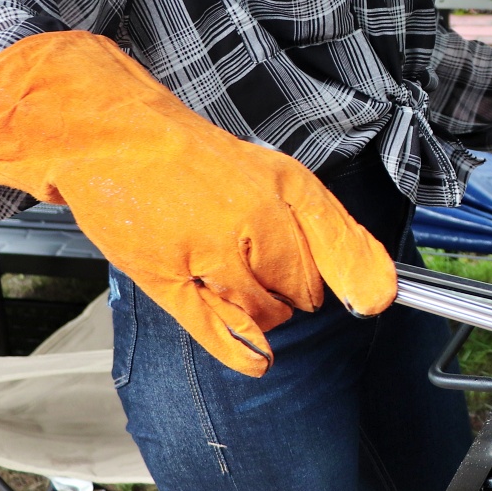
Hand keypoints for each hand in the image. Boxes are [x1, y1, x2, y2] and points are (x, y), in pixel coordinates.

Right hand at [0, 32, 395, 376]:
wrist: (111, 135)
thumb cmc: (190, 159)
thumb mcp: (273, 176)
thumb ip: (330, 233)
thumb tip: (380, 294)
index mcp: (285, 185)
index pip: (342, 246)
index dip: (361, 280)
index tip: (374, 301)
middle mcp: (255, 214)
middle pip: (303, 289)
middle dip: (293, 292)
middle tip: (267, 271)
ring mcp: (210, 247)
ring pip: (262, 312)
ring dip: (259, 313)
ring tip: (235, 280)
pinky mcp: (167, 276)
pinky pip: (218, 329)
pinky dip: (242, 349)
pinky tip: (254, 355)